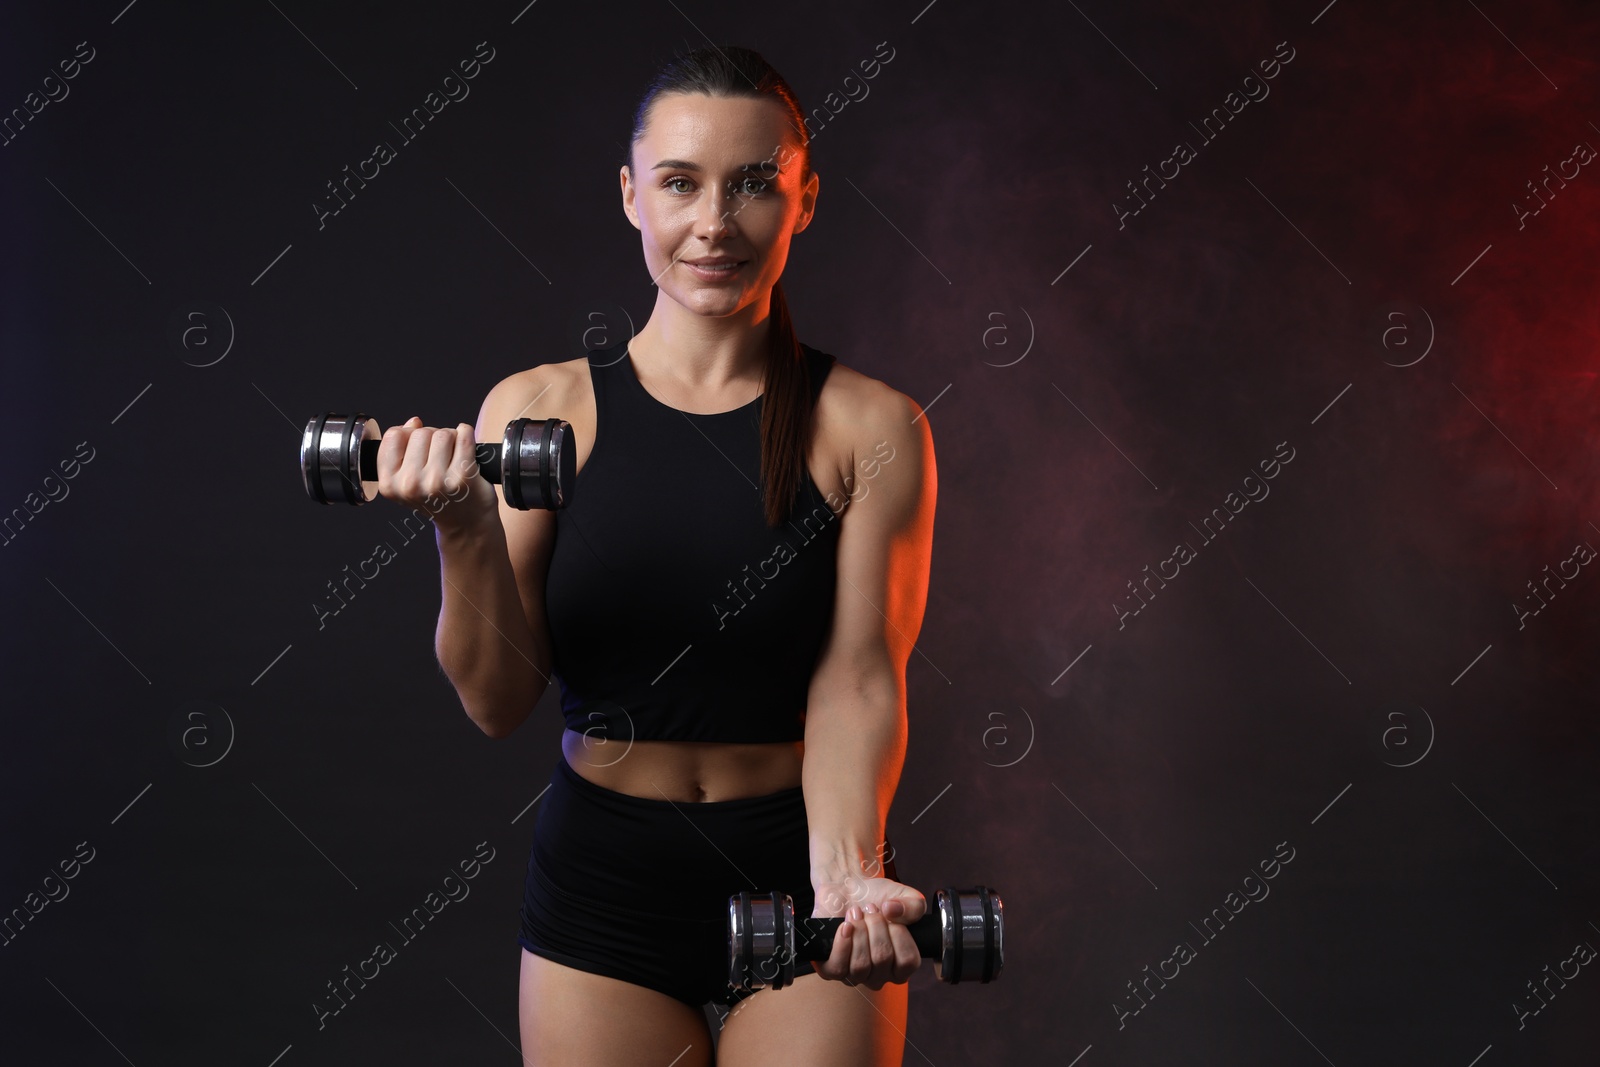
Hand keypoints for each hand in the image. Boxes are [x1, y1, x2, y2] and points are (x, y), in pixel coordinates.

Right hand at [375, 416, 496, 529]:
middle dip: (431, 437)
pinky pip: (464, 436)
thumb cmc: (437, 498)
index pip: (393, 436)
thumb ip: (402, 449)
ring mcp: (437, 481)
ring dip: (450, 437)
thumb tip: (413, 422)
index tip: (418, 447)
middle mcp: (411, 484)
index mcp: (390, 484)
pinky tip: (466, 444)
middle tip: (439, 456)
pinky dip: (466, 433)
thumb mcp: (406, 479)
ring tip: (452, 455)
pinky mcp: (463, 477)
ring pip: (442, 433)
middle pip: (420, 433)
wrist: (466, 523)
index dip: (408, 434)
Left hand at [808, 875, 925, 989]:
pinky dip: (842, 944)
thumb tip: (892, 911)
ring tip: (856, 913)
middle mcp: (880, 975)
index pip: (908, 961)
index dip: (899, 933)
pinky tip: (845, 926)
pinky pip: (838, 969)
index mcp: (901, 964)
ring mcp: (856, 976)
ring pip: (860, 965)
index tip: (889, 912)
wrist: (846, 888)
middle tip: (869, 908)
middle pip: (882, 959)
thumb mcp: (904, 895)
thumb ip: (913, 905)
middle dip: (875, 925)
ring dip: (859, 932)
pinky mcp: (832, 969)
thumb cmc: (876, 897)